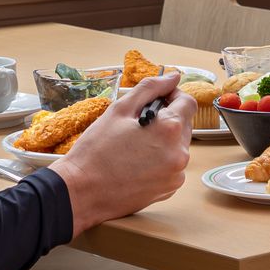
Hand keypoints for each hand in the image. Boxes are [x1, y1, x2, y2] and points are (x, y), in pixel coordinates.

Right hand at [51, 72, 193, 236]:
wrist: (81, 192)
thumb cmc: (96, 150)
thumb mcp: (120, 109)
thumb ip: (150, 88)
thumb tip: (172, 77)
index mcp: (169, 129)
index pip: (188, 102)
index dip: (172, 96)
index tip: (157, 100)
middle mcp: (179, 153)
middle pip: (184, 125)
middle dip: (166, 119)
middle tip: (138, 124)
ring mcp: (175, 175)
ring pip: (178, 146)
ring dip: (163, 140)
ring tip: (135, 145)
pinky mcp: (169, 190)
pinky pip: (172, 166)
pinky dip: (160, 160)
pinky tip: (137, 162)